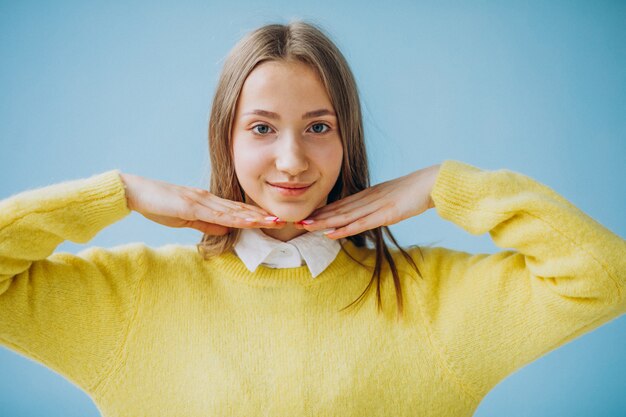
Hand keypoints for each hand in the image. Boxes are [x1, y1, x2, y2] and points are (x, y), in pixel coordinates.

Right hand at [119, 173, 284, 234]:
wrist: (136, 192)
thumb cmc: (159, 204)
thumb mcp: (186, 218)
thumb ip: (206, 224)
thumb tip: (225, 231)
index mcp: (208, 202)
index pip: (236, 210)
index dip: (255, 215)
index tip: (272, 220)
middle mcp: (208, 199)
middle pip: (240, 208)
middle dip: (262, 215)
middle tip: (283, 220)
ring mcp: (201, 200)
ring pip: (232, 210)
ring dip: (253, 216)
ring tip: (272, 221)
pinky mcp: (191, 204)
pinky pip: (215, 213)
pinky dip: (232, 217)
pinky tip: (245, 220)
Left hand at [296, 164, 440, 238]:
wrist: (431, 184)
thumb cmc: (414, 191)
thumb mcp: (391, 198)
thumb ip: (377, 205)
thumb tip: (366, 214)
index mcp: (368, 195)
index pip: (341, 204)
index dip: (322, 210)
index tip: (305, 216)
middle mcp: (367, 199)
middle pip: (337, 209)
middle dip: (316, 217)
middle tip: (296, 222)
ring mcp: (375, 206)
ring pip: (344, 216)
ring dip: (324, 223)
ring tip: (305, 227)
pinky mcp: (385, 214)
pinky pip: (361, 223)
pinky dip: (344, 229)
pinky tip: (331, 234)